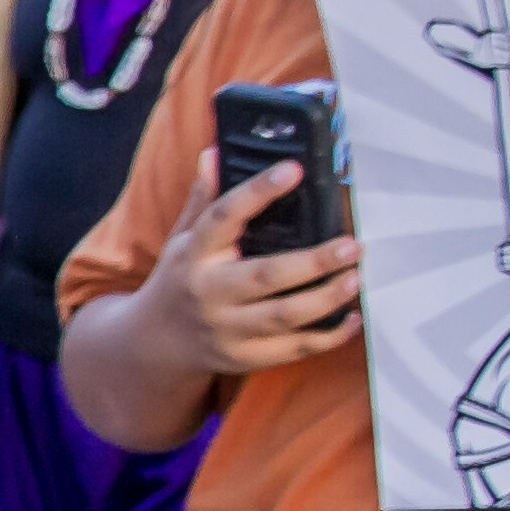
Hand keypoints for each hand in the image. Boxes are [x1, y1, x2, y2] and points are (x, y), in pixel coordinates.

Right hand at [135, 151, 362, 381]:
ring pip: (283, 315)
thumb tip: (214, 153)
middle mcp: (208, 292)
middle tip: (353, 245)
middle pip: (265, 275)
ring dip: (326, 298)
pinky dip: (328, 336)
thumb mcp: (181, 240)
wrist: (153, 345)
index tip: (293, 169)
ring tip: (355, 277)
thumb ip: (203, 200)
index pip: (223, 217)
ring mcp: (226, 328)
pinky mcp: (243, 356)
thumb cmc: (179, 281)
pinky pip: (293, 349)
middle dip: (314, 261)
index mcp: (193, 255)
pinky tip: (352, 318)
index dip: (258, 192)